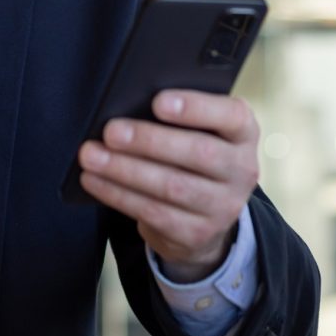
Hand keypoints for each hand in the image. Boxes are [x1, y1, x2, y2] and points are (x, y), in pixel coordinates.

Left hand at [77, 90, 259, 282]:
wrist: (207, 214)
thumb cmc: (193, 155)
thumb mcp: (202, 131)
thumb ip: (181, 117)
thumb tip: (129, 103)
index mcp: (243, 134)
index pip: (233, 117)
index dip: (196, 108)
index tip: (158, 101)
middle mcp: (241, 170)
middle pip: (199, 153)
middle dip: (149, 141)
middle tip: (111, 131)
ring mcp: (222, 207)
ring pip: (172, 186)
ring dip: (125, 170)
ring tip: (92, 155)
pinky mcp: (196, 233)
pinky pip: (152, 212)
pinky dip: (117, 194)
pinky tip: (94, 180)